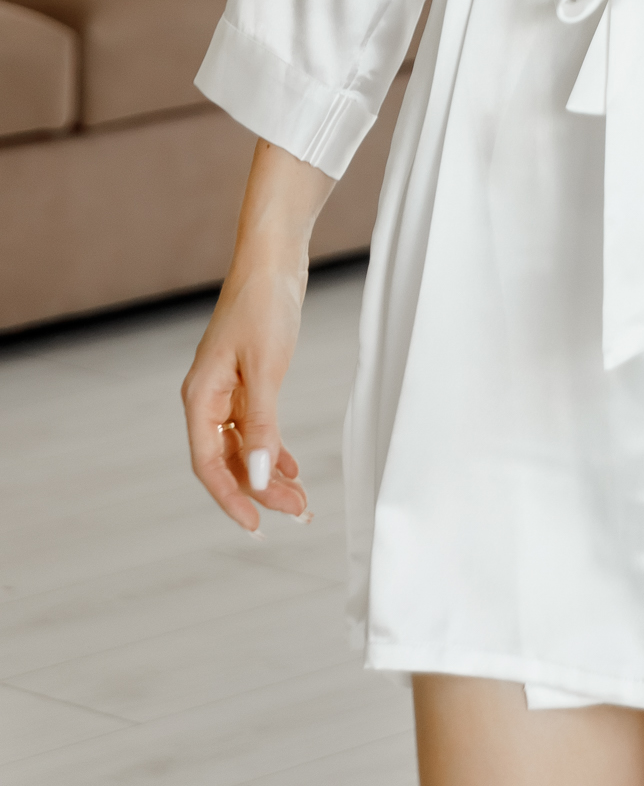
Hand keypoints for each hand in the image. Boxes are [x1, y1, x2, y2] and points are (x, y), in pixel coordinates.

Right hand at [181, 259, 309, 533]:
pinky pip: (255, 427)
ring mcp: (227, 390)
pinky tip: (292, 467)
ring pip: (244, 446)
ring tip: (301, 499)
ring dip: (269, 473)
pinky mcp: (247, 380)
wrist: (273, 259)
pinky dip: (273, 448)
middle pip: (229, 460)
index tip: (258, 526)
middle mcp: (207, 398)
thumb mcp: (266, 368)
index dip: (230, 499)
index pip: (209, 464)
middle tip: (299, 513)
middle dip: (260, 490)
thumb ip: (263, 425)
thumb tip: (261, 478)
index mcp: (200, 397)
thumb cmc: (264, 305)